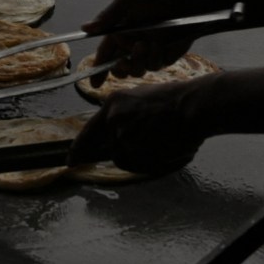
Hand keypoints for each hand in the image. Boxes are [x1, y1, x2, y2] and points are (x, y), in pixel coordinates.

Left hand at [69, 77, 210, 172]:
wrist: (191, 106)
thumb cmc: (174, 102)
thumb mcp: (140, 99)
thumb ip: (124, 116)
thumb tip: (116, 135)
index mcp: (113, 104)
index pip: (90, 131)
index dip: (79, 149)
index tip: (71, 160)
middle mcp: (113, 119)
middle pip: (109, 148)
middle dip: (125, 150)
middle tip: (143, 146)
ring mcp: (123, 135)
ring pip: (124, 158)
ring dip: (139, 156)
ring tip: (161, 141)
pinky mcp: (135, 148)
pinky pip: (137, 164)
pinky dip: (147, 162)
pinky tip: (162, 148)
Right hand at [83, 0, 204, 76]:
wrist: (186, 7)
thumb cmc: (156, 0)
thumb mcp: (128, 1)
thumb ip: (107, 15)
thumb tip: (85, 28)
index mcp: (119, 33)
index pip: (104, 54)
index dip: (98, 69)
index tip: (93, 82)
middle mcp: (131, 46)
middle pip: (118, 68)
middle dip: (119, 69)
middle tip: (123, 62)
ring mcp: (146, 54)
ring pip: (135, 70)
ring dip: (137, 60)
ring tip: (143, 45)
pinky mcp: (162, 59)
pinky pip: (153, 67)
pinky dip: (153, 57)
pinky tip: (159, 44)